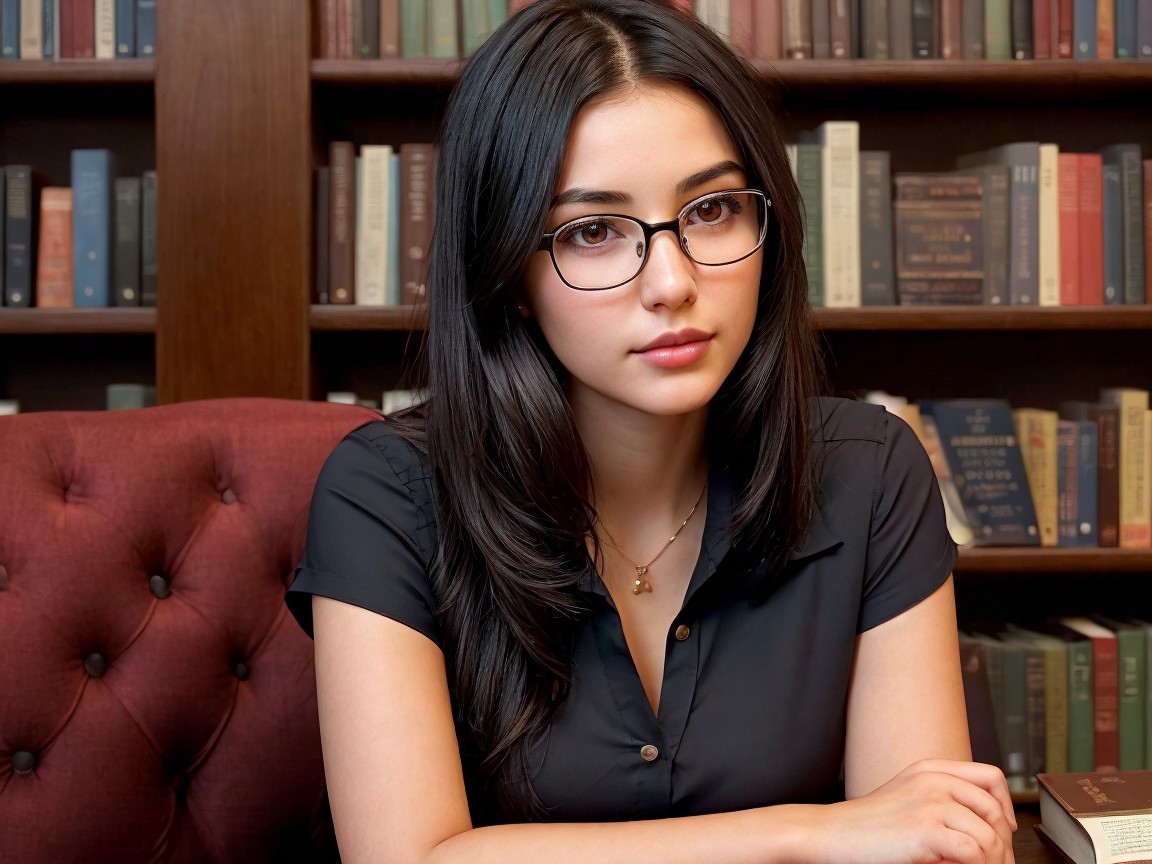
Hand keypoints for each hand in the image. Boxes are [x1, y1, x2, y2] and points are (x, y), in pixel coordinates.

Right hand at [809, 760, 1015, 863]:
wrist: (832, 833)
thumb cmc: (868, 824)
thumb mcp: (908, 797)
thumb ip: (941, 799)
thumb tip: (987, 827)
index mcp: (930, 769)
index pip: (990, 777)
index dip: (1005, 805)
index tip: (1003, 830)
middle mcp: (933, 780)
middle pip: (994, 810)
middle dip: (1002, 844)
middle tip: (994, 863)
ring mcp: (929, 803)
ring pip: (989, 836)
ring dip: (991, 862)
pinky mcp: (924, 830)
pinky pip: (974, 853)